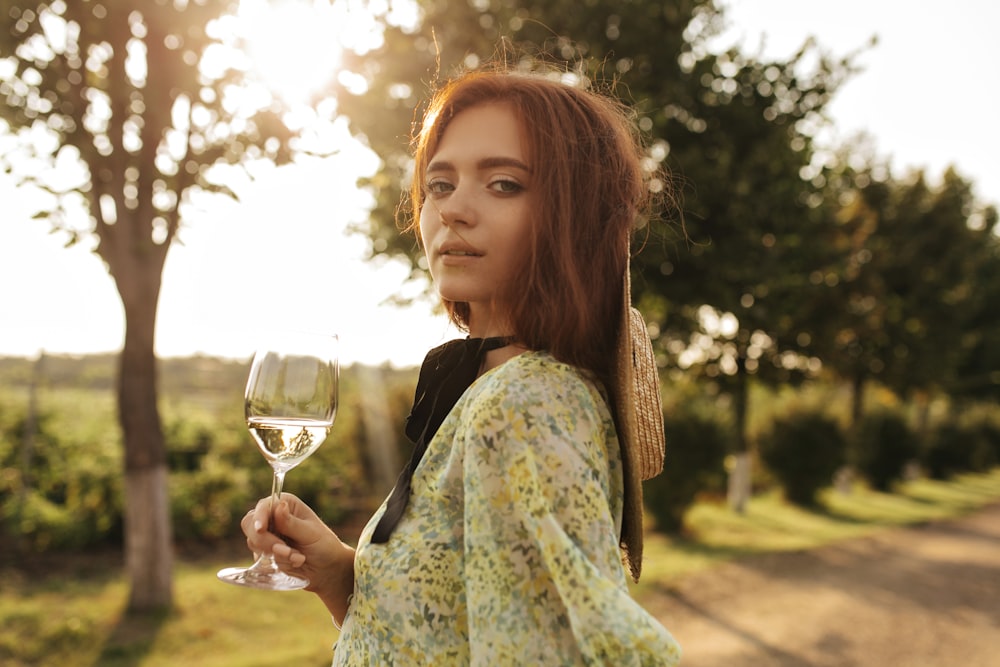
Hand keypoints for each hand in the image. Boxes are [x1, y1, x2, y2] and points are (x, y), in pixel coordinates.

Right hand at [242, 493, 355, 619]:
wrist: (327, 570)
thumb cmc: (325, 546)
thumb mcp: (311, 534)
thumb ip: (292, 523)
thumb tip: (279, 505)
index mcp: (286, 504)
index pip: (263, 507)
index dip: (259, 517)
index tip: (261, 529)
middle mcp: (273, 517)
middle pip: (250, 524)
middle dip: (265, 541)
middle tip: (286, 551)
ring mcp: (268, 535)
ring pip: (254, 543)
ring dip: (277, 554)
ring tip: (299, 558)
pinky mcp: (265, 552)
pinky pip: (259, 558)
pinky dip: (277, 563)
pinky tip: (295, 564)